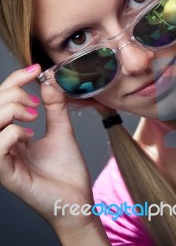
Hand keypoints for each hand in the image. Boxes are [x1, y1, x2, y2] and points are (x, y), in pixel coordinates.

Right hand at [0, 64, 106, 240]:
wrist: (76, 198)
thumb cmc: (66, 169)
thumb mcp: (61, 129)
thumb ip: (54, 106)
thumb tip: (49, 80)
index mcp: (12, 133)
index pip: (2, 100)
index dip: (15, 80)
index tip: (36, 69)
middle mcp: (3, 144)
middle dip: (12, 93)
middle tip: (36, 102)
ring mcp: (2, 159)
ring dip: (11, 109)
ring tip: (34, 115)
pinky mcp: (6, 174)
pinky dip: (12, 133)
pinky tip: (29, 135)